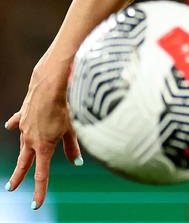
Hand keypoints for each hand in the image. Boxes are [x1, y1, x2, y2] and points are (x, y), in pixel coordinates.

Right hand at [5, 58, 81, 209]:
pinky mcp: (24, 114)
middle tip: (11, 188)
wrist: (52, 82)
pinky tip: (10, 127)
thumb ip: (73, 147)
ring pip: (22, 143)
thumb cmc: (67, 105)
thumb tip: (77, 163)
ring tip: (17, 164)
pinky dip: (16, 125)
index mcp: (43, 146)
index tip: (35, 205)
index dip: (39, 190)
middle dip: (19, 176)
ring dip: (21, 153)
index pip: (41, 174)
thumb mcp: (73, 128)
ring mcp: (25, 126)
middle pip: (24, 162)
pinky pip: (18, 122)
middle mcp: (30, 138)